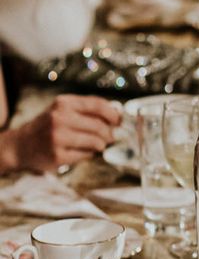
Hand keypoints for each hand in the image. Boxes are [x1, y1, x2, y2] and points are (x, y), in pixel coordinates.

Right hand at [0, 95, 121, 172]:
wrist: (21, 145)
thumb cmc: (48, 126)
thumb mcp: (63, 110)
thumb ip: (87, 110)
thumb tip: (117, 115)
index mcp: (63, 103)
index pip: (98, 105)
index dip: (113, 114)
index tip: (118, 121)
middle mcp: (59, 118)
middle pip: (99, 126)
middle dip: (109, 133)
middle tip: (110, 137)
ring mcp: (57, 138)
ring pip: (95, 141)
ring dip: (101, 145)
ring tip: (99, 145)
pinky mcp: (58, 155)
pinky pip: (86, 155)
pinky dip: (89, 154)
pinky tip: (84, 151)